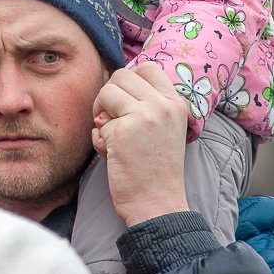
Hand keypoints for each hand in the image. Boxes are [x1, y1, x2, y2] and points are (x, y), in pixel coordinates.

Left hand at [92, 63, 189, 225]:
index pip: (147, 67)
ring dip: (100, 113)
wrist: (158, 205)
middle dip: (109, 95)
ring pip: (106, 92)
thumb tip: (115, 84)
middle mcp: (162, 105)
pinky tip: (112, 155)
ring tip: (111, 136)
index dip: (128, 82)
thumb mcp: (164, 130)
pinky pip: (97, 122)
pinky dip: (98, 139)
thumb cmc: (156, 171)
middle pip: (122, 75)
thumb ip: (147, 105)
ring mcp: (143, 116)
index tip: (124, 103)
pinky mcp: (122, 131)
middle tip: (111, 119)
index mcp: (176, 104)